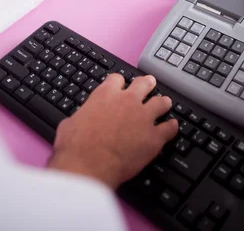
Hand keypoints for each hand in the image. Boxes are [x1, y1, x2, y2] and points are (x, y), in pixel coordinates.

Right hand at [48, 74, 177, 189]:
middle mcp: (128, 101)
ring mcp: (144, 117)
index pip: (117, 79)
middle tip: (149, 84)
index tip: (120, 86)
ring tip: (165, 102)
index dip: (119, 83)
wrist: (88, 165)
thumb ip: (81, 117)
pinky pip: (169, 128)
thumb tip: (77, 121)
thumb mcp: (70, 124)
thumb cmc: (75, 146)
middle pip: (144, 83)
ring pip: (161, 102)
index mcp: (106, 94)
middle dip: (147, 84)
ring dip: (163, 102)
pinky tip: (172, 127)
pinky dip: (172, 127)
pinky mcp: (154, 137)